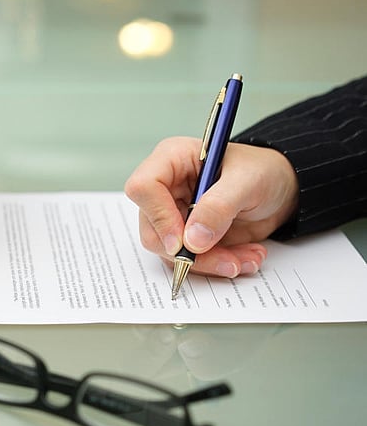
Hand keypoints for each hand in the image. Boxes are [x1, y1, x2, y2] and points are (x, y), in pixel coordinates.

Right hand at [124, 137, 298, 277]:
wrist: (282, 189)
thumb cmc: (264, 171)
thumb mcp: (248, 181)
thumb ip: (219, 207)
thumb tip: (192, 240)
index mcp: (172, 160)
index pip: (144, 188)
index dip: (159, 217)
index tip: (184, 242)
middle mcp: (166, 189)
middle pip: (153, 229)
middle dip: (190, 253)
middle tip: (226, 260)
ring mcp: (174, 215)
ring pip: (170, 252)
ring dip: (209, 263)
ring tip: (244, 259)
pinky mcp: (186, 237)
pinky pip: (188, 261)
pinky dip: (217, 265)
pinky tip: (243, 257)